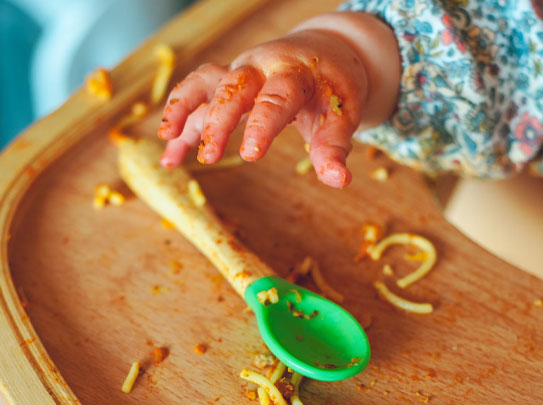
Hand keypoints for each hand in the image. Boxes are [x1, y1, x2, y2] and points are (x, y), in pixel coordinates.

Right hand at [158, 29, 368, 187]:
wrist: (323, 53)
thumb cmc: (332, 87)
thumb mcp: (342, 114)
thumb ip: (335, 146)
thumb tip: (340, 181)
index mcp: (294, 73)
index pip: (276, 98)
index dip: (262, 125)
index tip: (251, 155)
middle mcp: (261, 68)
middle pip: (233, 87)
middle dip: (218, 121)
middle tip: (210, 156)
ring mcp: (239, 72)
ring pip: (205, 83)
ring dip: (184, 109)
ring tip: (168, 140)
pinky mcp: (226, 81)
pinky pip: (197, 95)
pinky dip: (180, 120)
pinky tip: (170, 153)